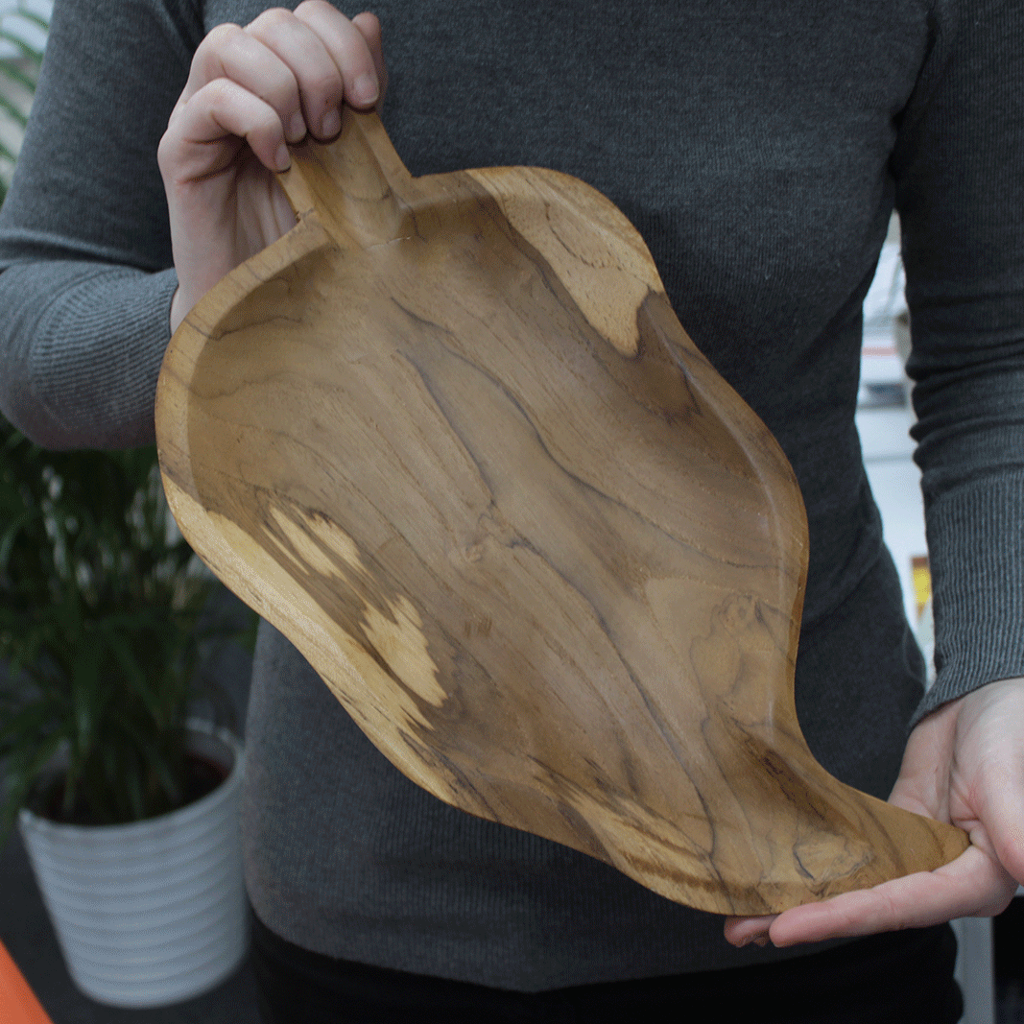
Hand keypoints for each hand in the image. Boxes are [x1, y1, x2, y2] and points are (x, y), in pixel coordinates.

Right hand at [157, 2, 386, 332]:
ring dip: (281, 89)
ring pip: (229, 44)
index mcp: (281, 84)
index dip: (343, 42)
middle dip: (317, 69)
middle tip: (332, 131)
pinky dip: (255, 121)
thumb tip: (370, 23)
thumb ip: (358, 97)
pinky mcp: (180, 149)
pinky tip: (278, 163)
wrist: (263, 301)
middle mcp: (236, 88)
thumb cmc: (306, 236)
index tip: (368, 100)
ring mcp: (202, 114)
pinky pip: (211, 99)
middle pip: (272, 22)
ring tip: (302, 143)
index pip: (306, 16)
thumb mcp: (349, 161)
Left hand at [725, 676, 1023, 947]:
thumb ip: (1016, 827)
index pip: (901, 906)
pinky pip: (852, 857)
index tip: (790, 925)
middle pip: (868, 908)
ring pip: (853, 887)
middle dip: (806, 919)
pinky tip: (778, 875)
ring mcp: (917, 859)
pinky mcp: (895, 835)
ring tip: (743, 914)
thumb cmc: (1012, 732)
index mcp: (979, 879)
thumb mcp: (1008, 777)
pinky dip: (817, 869)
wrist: (993, 700)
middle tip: (745, 928)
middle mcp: (945, 880)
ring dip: (802, 899)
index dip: (843, 917)